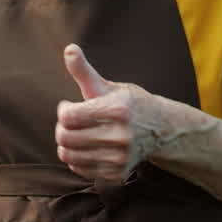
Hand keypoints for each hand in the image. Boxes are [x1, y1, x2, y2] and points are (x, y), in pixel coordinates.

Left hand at [55, 44, 162, 182]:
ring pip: (69, 156)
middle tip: (70, 122)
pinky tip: (87, 147)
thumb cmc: (129, 103)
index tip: (70, 106)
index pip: (68, 116)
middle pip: (65, 137)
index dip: (63, 110)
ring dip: (66, 145)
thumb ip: (84, 70)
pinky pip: (80, 169)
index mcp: (118, 109)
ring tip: (76, 134)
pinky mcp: (118, 172)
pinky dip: (77, 159)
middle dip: (61, 128)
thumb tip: (68, 48)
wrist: (160, 129)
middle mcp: (121, 135)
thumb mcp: (108, 86)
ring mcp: (120, 157)